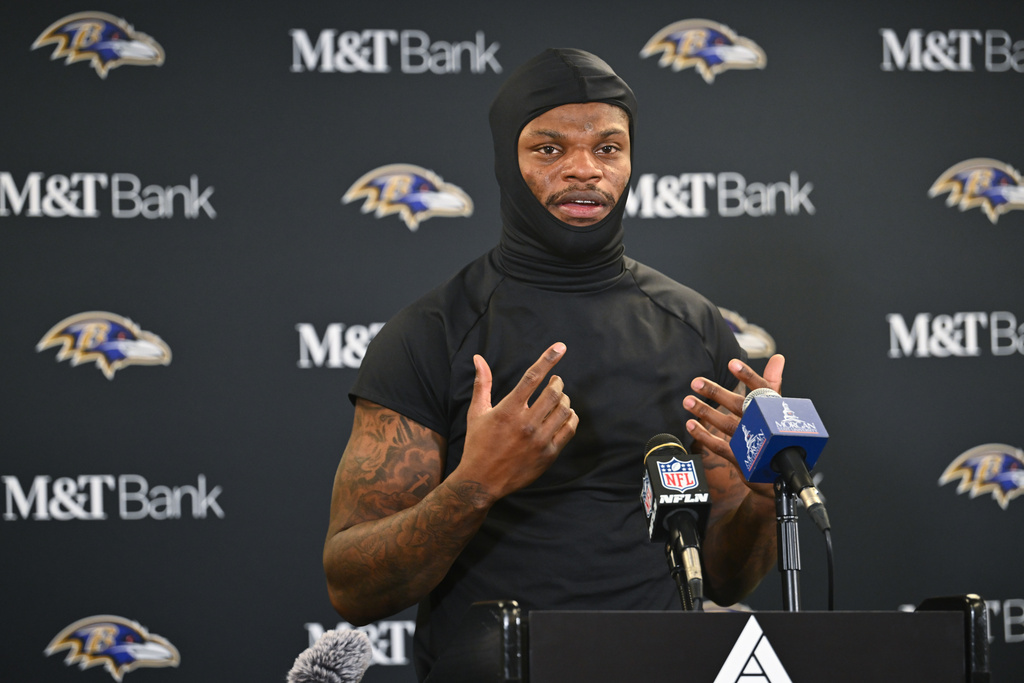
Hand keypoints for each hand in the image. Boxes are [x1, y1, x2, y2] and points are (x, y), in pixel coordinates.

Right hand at [454, 342, 578, 501]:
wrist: (482, 481)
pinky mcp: (549, 454)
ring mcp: (539, 440)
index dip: (548, 359)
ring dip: (565, 399)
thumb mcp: (477, 413)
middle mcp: (526, 423)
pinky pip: (569, 428)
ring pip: (564, 409)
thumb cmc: (477, 443)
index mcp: (508, 410)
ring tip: (559, 399)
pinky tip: (564, 415)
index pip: (532, 377)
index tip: (560, 347)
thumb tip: (478, 358)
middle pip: (554, 392)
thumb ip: (482, 383)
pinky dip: (571, 417)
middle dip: (558, 382)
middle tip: (556, 381)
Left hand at [683, 354, 784, 492]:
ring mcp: (753, 443)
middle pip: (738, 405)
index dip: (747, 376)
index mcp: (771, 410)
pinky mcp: (743, 459)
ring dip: (705, 412)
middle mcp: (763, 425)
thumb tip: (778, 358)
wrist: (779, 473)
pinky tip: (690, 425)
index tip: (732, 363)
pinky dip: (704, 436)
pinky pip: (720, 446)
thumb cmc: (775, 434)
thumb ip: (772, 382)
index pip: (762, 389)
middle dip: (716, 393)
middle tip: (696, 382)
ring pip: (726, 425)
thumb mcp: (775, 408)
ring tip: (687, 401)